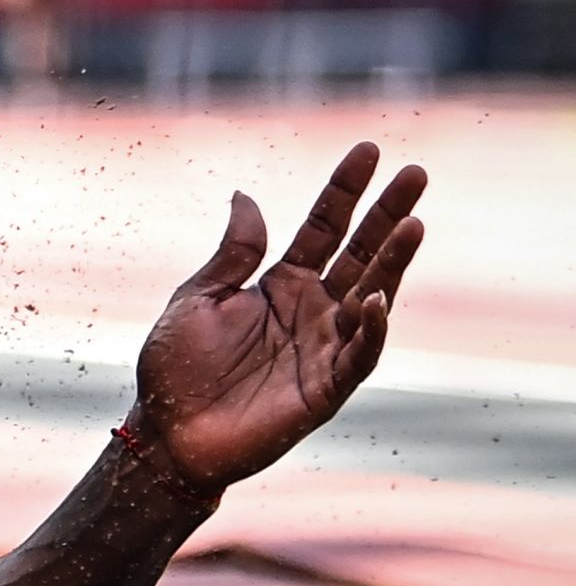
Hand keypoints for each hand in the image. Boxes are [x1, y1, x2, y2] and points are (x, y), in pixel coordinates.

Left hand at [129, 142, 425, 493]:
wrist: (167, 435)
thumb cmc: (175, 370)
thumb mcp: (198, 298)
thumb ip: (233, 253)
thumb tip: (245, 195)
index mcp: (279, 286)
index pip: (323, 229)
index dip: (345, 191)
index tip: (367, 149)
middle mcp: (310, 311)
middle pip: (359, 253)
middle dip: (388, 216)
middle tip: (417, 173)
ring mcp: (323, 348)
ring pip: (370, 297)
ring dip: (392, 264)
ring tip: (413, 224)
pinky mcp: (325, 389)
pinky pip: (358, 355)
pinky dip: (371, 330)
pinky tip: (374, 298)